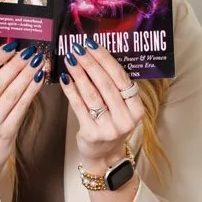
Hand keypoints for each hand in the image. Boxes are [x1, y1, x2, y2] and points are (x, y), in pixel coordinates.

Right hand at [0, 41, 46, 201]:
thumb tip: (5, 59)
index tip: (12, 46)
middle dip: (16, 64)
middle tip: (30, 52)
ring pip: (12, 93)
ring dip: (27, 75)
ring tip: (38, 62)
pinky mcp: (6, 133)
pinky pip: (22, 107)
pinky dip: (32, 90)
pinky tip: (39, 79)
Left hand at [59, 40, 141, 172]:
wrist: (104, 156)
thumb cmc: (112, 125)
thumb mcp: (122, 109)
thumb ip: (114, 88)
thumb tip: (95, 56)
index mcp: (136, 108)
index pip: (121, 78)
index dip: (105, 59)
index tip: (92, 45)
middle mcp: (125, 118)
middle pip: (105, 84)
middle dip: (90, 63)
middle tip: (77, 48)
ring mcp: (109, 127)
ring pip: (91, 94)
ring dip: (79, 73)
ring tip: (70, 59)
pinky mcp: (92, 133)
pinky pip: (79, 107)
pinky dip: (71, 90)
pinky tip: (65, 78)